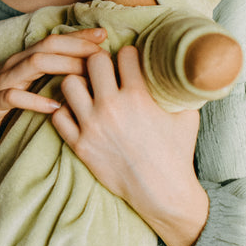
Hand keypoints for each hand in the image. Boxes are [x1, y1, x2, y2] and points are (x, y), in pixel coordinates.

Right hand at [0, 28, 107, 148]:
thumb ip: (50, 74)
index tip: (104, 35)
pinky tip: (55, 108)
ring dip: (63, 66)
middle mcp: (15, 64)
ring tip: (86, 75)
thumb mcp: (28, 84)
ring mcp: (3, 81)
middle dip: (76, 46)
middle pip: (48, 46)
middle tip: (101, 52)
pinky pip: (14, 97)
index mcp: (25, 59)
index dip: (79, 36)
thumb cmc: (4, 102)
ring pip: (34, 64)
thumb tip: (86, 70)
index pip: (55, 40)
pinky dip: (35, 101)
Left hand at [53, 45, 208, 245]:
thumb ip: (179, 90)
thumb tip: (184, 69)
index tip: (129, 61)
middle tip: (106, 72)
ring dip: (79, 84)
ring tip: (89, 91)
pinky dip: (66, 112)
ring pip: (69, 84)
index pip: (124, 54)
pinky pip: (59, 116)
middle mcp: (111, 107)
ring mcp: (92, 126)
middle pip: (93, 61)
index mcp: (137, 96)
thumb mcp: (187, 115)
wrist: (162, 192)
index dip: (128, 55)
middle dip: (101, 62)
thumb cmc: (177, 153)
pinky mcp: (80, 145)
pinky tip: (79, 114)